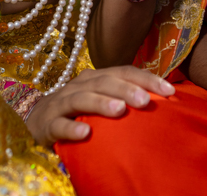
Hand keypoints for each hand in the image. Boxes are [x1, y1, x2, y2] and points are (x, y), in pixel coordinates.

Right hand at [23, 66, 174, 145]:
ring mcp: (62, 102)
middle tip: (145, 101)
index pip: (124, 72)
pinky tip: (86, 133)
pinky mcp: (48, 123)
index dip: (146, 79)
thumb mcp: (101, 97)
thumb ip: (124, 95)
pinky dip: (72, 128)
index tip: (169, 91)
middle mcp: (80, 85)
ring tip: (119, 110)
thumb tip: (164, 98)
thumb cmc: (79, 108)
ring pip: (82, 99)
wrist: (37, 117)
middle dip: (126, 89)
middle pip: (104, 82)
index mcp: (96, 77)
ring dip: (101, 103)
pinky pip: (60, 125)